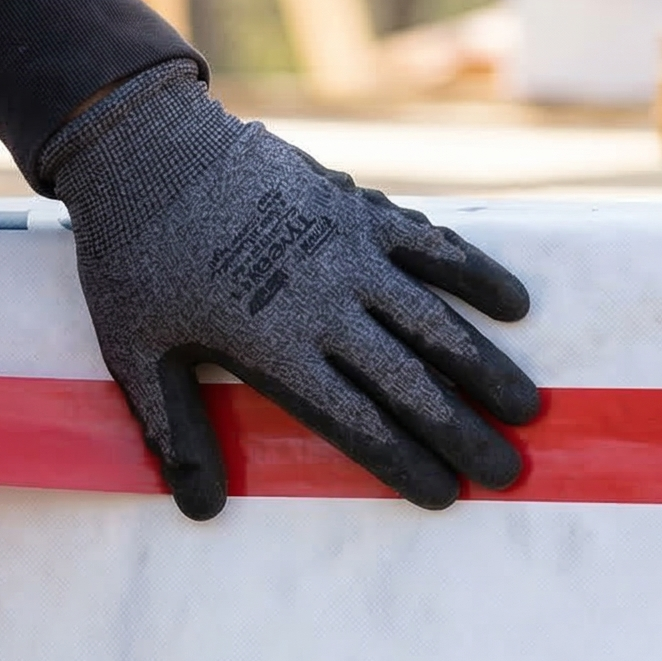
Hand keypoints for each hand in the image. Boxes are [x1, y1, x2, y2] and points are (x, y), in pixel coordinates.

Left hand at [42, 61, 541, 518]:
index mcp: (273, 348)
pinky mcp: (360, 207)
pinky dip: (478, 273)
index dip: (404, 463)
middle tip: (508, 471)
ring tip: (526, 406)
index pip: (356, 423)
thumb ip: (176, 432)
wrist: (146, 149)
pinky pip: (433, 244)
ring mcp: (349, 252)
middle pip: (410, 382)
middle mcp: (325, 304)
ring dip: (486, 366)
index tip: (446, 497)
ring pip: (435, 320)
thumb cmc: (135, 258)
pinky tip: (517, 305)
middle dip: (463, 431)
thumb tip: (201, 511)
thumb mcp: (138, 354)